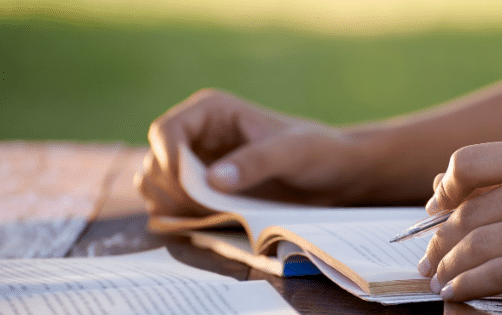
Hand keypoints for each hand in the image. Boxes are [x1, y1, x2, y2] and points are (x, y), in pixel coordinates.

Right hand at [135, 88, 372, 215]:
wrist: (333, 175)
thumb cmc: (316, 152)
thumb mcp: (291, 153)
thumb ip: (255, 163)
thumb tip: (213, 180)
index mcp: (211, 111)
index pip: (166, 131)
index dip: (167, 160)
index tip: (190, 187)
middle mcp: (196, 135)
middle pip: (155, 163)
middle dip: (172, 190)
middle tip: (206, 209)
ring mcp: (196, 164)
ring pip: (156, 187)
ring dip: (173, 207)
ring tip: (211, 215)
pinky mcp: (202, 191)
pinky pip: (172, 206)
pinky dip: (181, 218)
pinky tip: (210, 222)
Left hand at [418, 138, 501, 311]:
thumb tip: (442, 192)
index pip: (468, 162)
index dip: (443, 191)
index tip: (434, 213)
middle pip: (467, 213)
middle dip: (438, 242)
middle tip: (428, 260)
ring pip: (478, 246)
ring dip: (449, 268)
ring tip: (439, 280)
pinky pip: (498, 276)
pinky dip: (469, 286)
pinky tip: (458, 292)